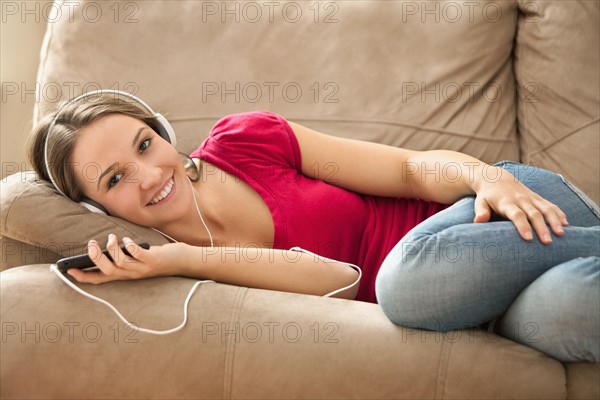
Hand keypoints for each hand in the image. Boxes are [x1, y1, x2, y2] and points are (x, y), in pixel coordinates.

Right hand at [67, 234, 184, 283]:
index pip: (100, 280)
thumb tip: (105, 246)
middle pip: (107, 272)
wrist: (182, 262)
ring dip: (111, 248)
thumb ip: (122, 256)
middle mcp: (131, 275)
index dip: (84, 277)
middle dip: (95, 258)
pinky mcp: (152, 260)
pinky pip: (136, 254)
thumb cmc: (156, 258)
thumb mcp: (136, 260)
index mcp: (125, 275)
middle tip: (91, 244)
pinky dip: (129, 245)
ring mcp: (142, 269)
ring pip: (119, 263)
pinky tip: (128, 240)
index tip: (68, 271)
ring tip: (111, 237)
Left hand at [472, 167, 568, 243]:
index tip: (528, 238)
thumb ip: (481, 211)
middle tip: (547, 242)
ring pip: (545, 208)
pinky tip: (566, 223)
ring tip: (561, 233)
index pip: (516, 215)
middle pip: (534, 214)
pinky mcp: (537, 197)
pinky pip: (550, 204)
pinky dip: (558, 213)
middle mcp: (521, 199)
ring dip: (554, 220)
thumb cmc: (486, 196)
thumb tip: (478, 221)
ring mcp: (531, 198)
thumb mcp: (480, 202)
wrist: (496, 178)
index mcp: (507, 203)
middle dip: (541, 227)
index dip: (522, 226)